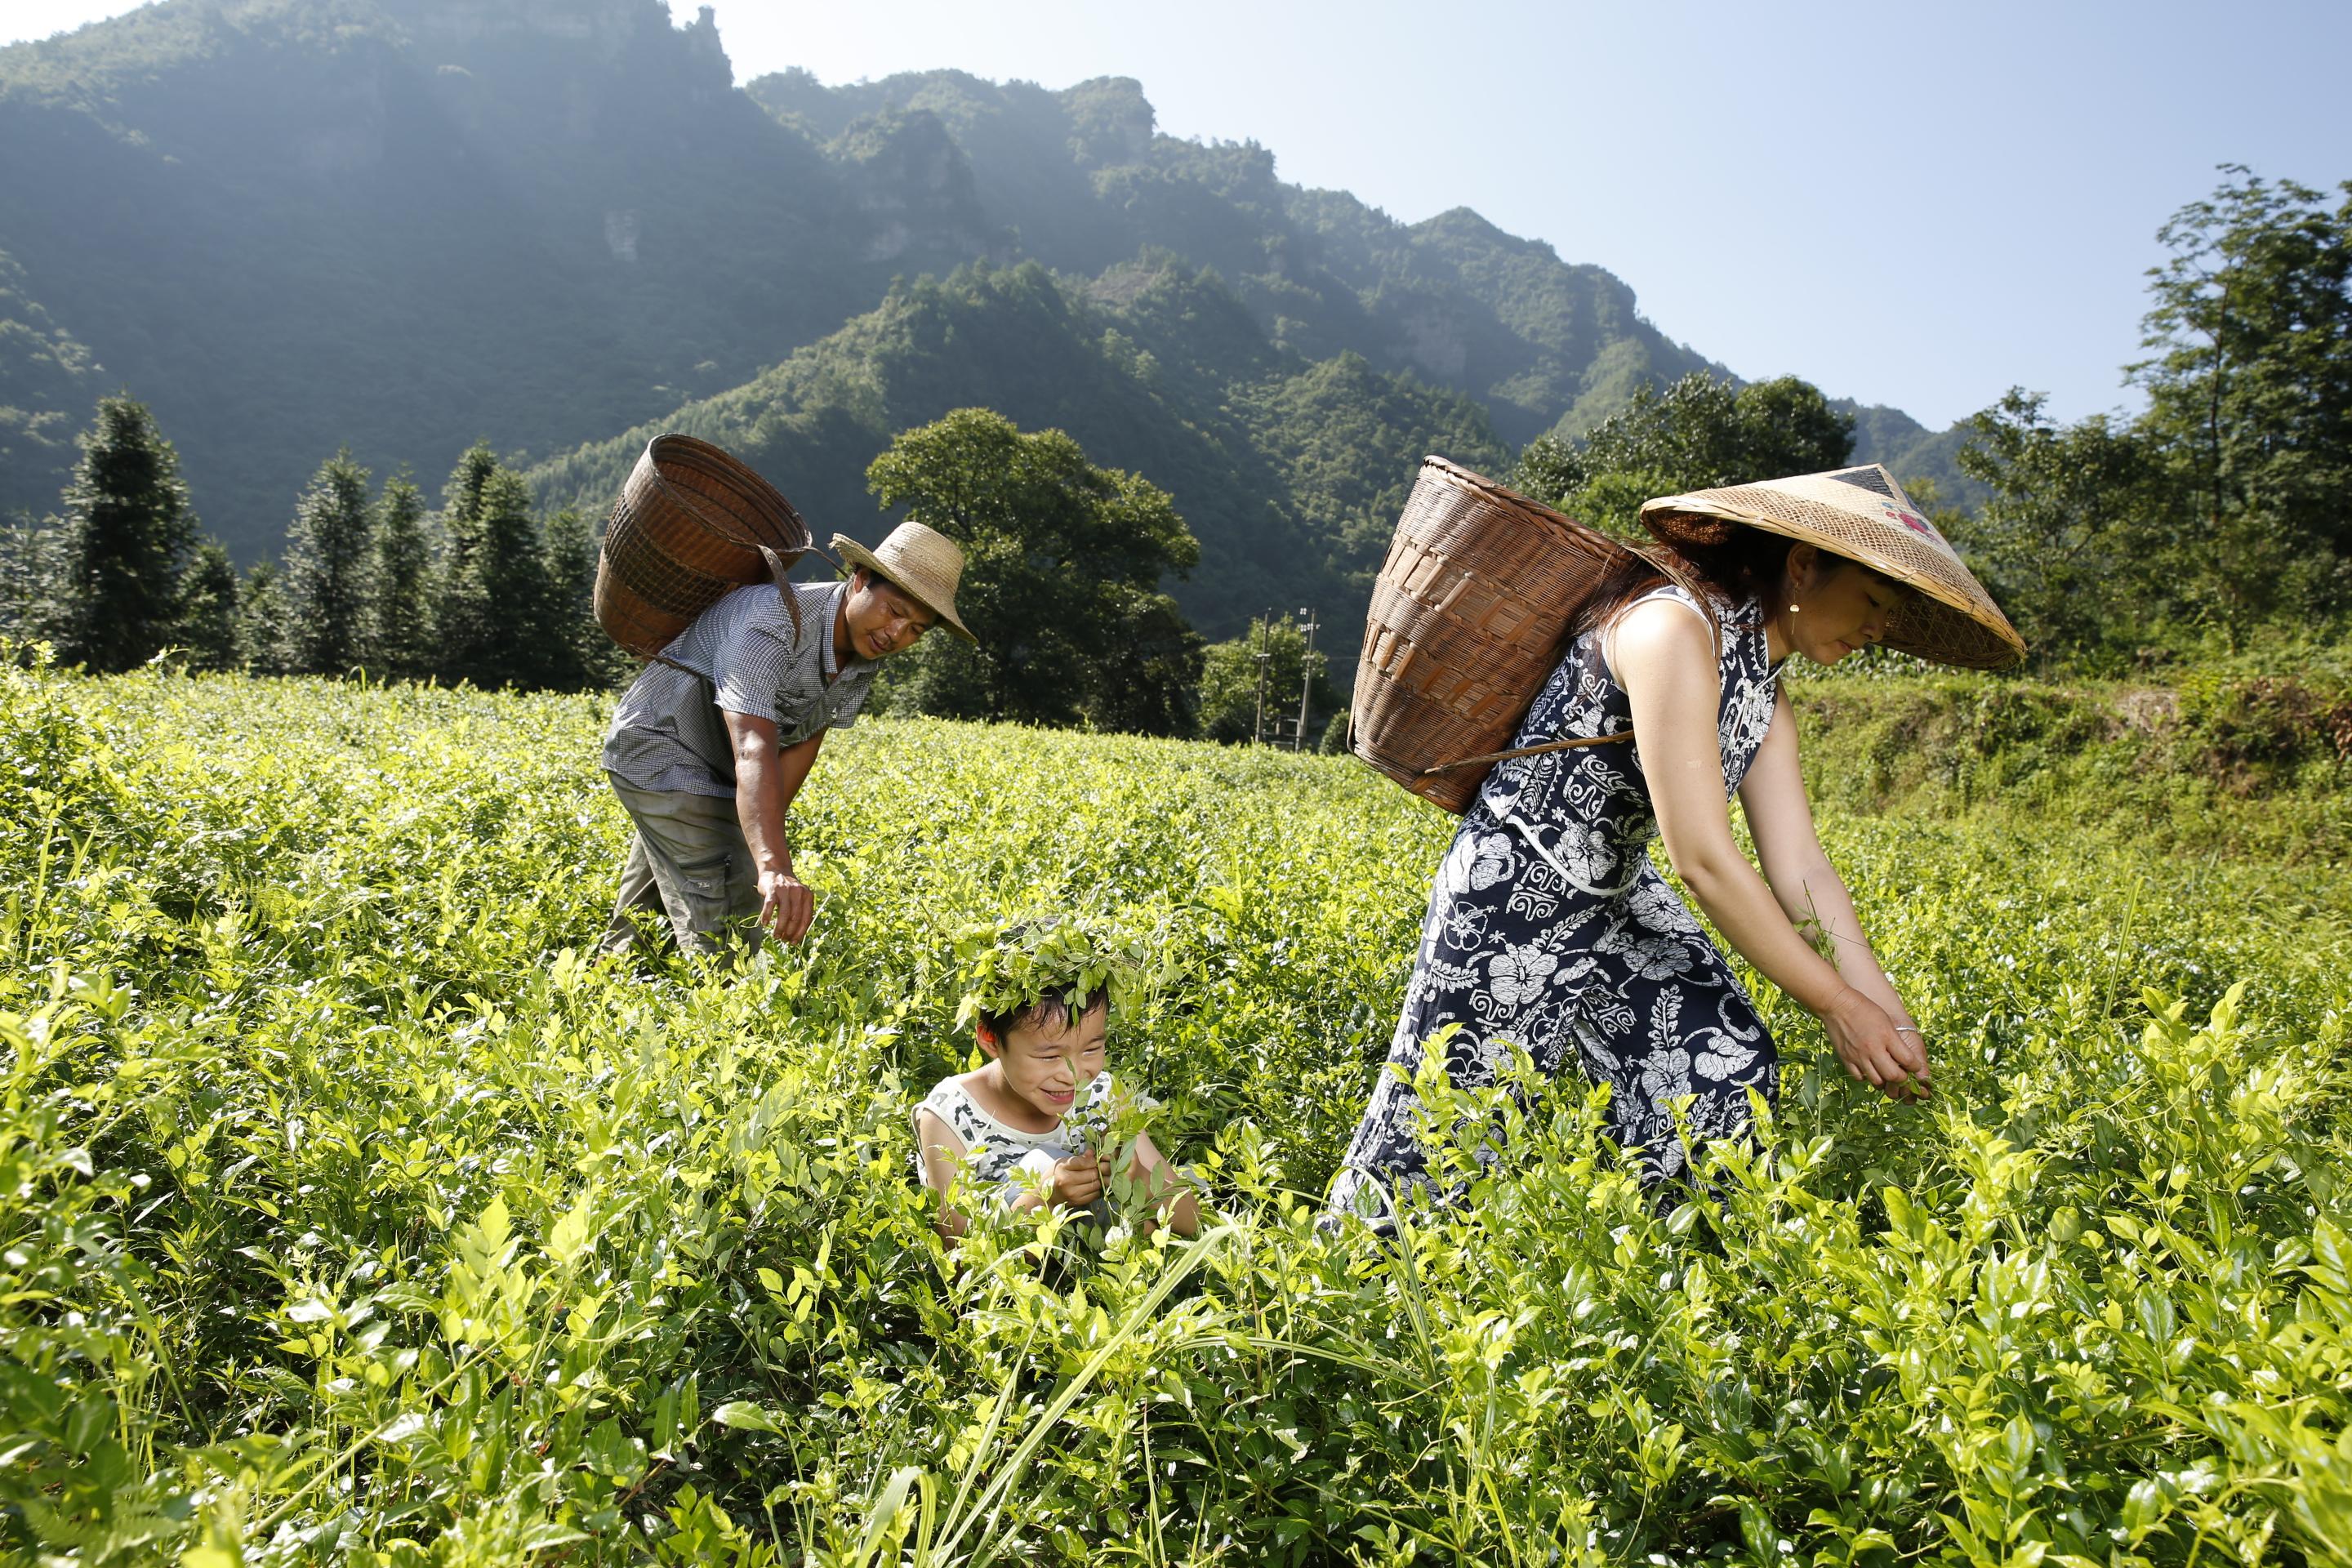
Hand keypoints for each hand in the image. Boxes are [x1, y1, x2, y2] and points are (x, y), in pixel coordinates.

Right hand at [754, 866, 813, 944]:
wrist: (775, 869)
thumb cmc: (787, 890)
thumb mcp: (798, 898)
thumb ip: (800, 912)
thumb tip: (797, 936)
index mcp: (807, 896)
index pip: (806, 918)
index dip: (800, 932)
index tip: (794, 942)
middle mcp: (798, 892)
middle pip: (796, 918)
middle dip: (790, 932)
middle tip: (783, 939)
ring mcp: (785, 890)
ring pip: (784, 914)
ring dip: (779, 928)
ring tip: (776, 936)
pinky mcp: (772, 889)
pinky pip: (770, 906)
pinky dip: (767, 916)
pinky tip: (765, 924)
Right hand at [1048, 1152, 1102, 1207]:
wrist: (1047, 1196)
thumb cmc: (1056, 1176)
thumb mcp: (1063, 1163)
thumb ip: (1078, 1158)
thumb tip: (1091, 1153)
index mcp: (1062, 1168)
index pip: (1085, 1162)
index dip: (1092, 1160)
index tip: (1091, 1161)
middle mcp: (1067, 1181)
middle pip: (1093, 1173)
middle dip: (1096, 1170)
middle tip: (1092, 1170)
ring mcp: (1073, 1193)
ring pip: (1096, 1184)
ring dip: (1097, 1181)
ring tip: (1090, 1179)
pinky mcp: (1078, 1202)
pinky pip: (1095, 1194)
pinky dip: (1095, 1190)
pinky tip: (1088, 1187)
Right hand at [1822, 987, 1930, 1101]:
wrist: (1837, 1004)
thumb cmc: (1865, 1009)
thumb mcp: (1886, 1021)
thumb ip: (1896, 1041)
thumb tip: (1905, 1058)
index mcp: (1887, 1036)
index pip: (1908, 1060)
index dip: (1916, 1067)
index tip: (1915, 1066)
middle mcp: (1873, 1048)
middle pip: (1893, 1075)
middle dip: (1902, 1078)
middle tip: (1902, 1074)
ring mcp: (1858, 1055)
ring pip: (1876, 1081)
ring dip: (1884, 1080)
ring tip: (1885, 1073)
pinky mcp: (1846, 1058)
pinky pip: (1859, 1077)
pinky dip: (1866, 1077)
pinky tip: (1869, 1069)